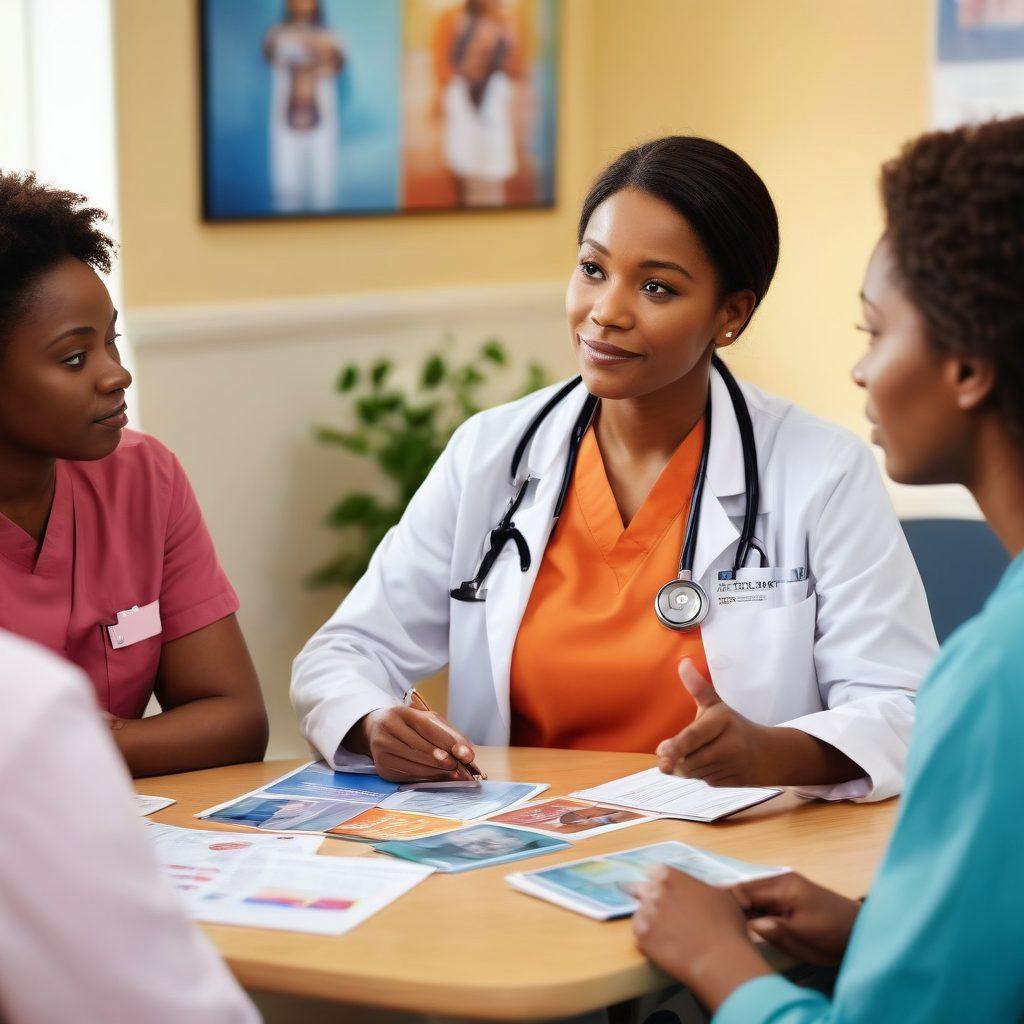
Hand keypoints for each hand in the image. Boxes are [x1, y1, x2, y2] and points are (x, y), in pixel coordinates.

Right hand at [350, 706, 477, 781]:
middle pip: (420, 747)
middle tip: (462, 768)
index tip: (466, 755)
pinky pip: (408, 775)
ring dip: (437, 771)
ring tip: (454, 774)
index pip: (427, 727)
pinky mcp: (382, 767)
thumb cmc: (409, 725)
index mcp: (400, 713)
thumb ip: (448, 734)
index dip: (447, 742)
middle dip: (444, 760)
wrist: (376, 730)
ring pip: (415, 764)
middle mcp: (387, 729)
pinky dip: (427, 777)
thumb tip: (467, 753)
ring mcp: (381, 749)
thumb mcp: (428, 721)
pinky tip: (438, 777)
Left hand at [633, 866, 770, 1008]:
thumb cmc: (725, 926)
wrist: (720, 960)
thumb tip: (696, 890)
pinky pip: (640, 934)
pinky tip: (667, 945)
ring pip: (642, 912)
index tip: (669, 894)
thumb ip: (699, 887)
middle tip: (667, 915)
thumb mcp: (718, 895)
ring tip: (671, 933)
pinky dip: (650, 939)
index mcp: (670, 875)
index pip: (655, 873)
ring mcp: (646, 913)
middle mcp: (653, 890)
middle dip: (653, 900)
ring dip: (652, 920)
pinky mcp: (641, 937)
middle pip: (644, 890)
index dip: (662, 884)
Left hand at [656, 659, 777, 786]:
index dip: (676, 746)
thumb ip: (698, 687)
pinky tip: (712, 765)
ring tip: (701, 753)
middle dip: (678, 758)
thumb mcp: (716, 704)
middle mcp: (729, 745)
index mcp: (722, 721)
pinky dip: (700, 775)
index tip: (660, 753)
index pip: (694, 736)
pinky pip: (703, 781)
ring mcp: (730, 766)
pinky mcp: (729, 782)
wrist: (767, 753)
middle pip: (689, 758)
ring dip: (688, 767)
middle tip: (675, 752)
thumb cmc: (732, 726)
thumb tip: (683, 662)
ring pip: (694, 772)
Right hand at [732, 872, 860, 965]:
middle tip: (727, 929)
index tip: (722, 923)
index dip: (729, 906)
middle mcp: (780, 880)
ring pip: (754, 896)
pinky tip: (757, 926)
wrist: (862, 932)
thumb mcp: (804, 938)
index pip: (743, 890)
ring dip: (746, 911)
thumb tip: (748, 925)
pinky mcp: (791, 895)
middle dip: (736, 908)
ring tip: (739, 929)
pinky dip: (757, 911)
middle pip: (746, 891)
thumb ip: (775, 930)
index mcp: (782, 886)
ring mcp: (786, 886)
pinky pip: (765, 900)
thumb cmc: (833, 936)